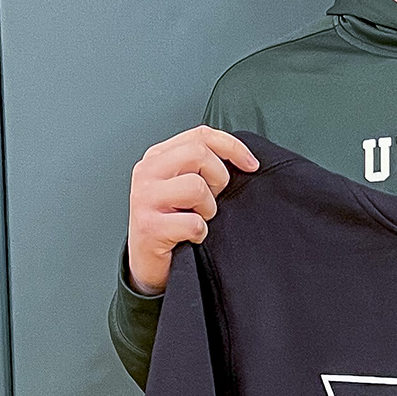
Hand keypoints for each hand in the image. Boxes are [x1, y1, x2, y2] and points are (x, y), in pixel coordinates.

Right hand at [126, 127, 259, 295]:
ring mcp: (144, 198)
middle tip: (213, 198)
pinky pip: (194, 223)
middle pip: (199, 153)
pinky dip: (200, 232)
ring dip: (208, 208)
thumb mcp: (185, 184)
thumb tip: (243, 158)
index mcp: (158, 157)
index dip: (233, 147)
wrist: (148, 260)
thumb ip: (204, 165)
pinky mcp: (149, 226)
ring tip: (197, 217)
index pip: (200, 135)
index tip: (252, 165)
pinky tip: (190, 236)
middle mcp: (147, 171)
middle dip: (218, 178)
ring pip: (197, 187)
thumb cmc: (173, 220)